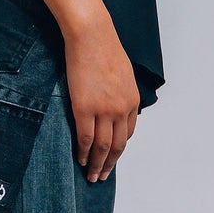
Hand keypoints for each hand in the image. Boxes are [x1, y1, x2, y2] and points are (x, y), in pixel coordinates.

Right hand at [62, 14, 139, 181]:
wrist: (91, 36)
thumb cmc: (103, 48)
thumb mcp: (122, 73)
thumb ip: (120, 92)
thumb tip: (114, 103)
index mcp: (132, 101)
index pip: (127, 133)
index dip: (118, 148)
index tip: (111, 156)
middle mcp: (121, 109)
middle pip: (117, 145)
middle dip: (110, 164)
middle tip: (103, 176)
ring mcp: (104, 110)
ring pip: (102, 147)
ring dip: (98, 165)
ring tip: (92, 176)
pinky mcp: (84, 108)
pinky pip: (85, 138)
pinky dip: (84, 153)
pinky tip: (81, 160)